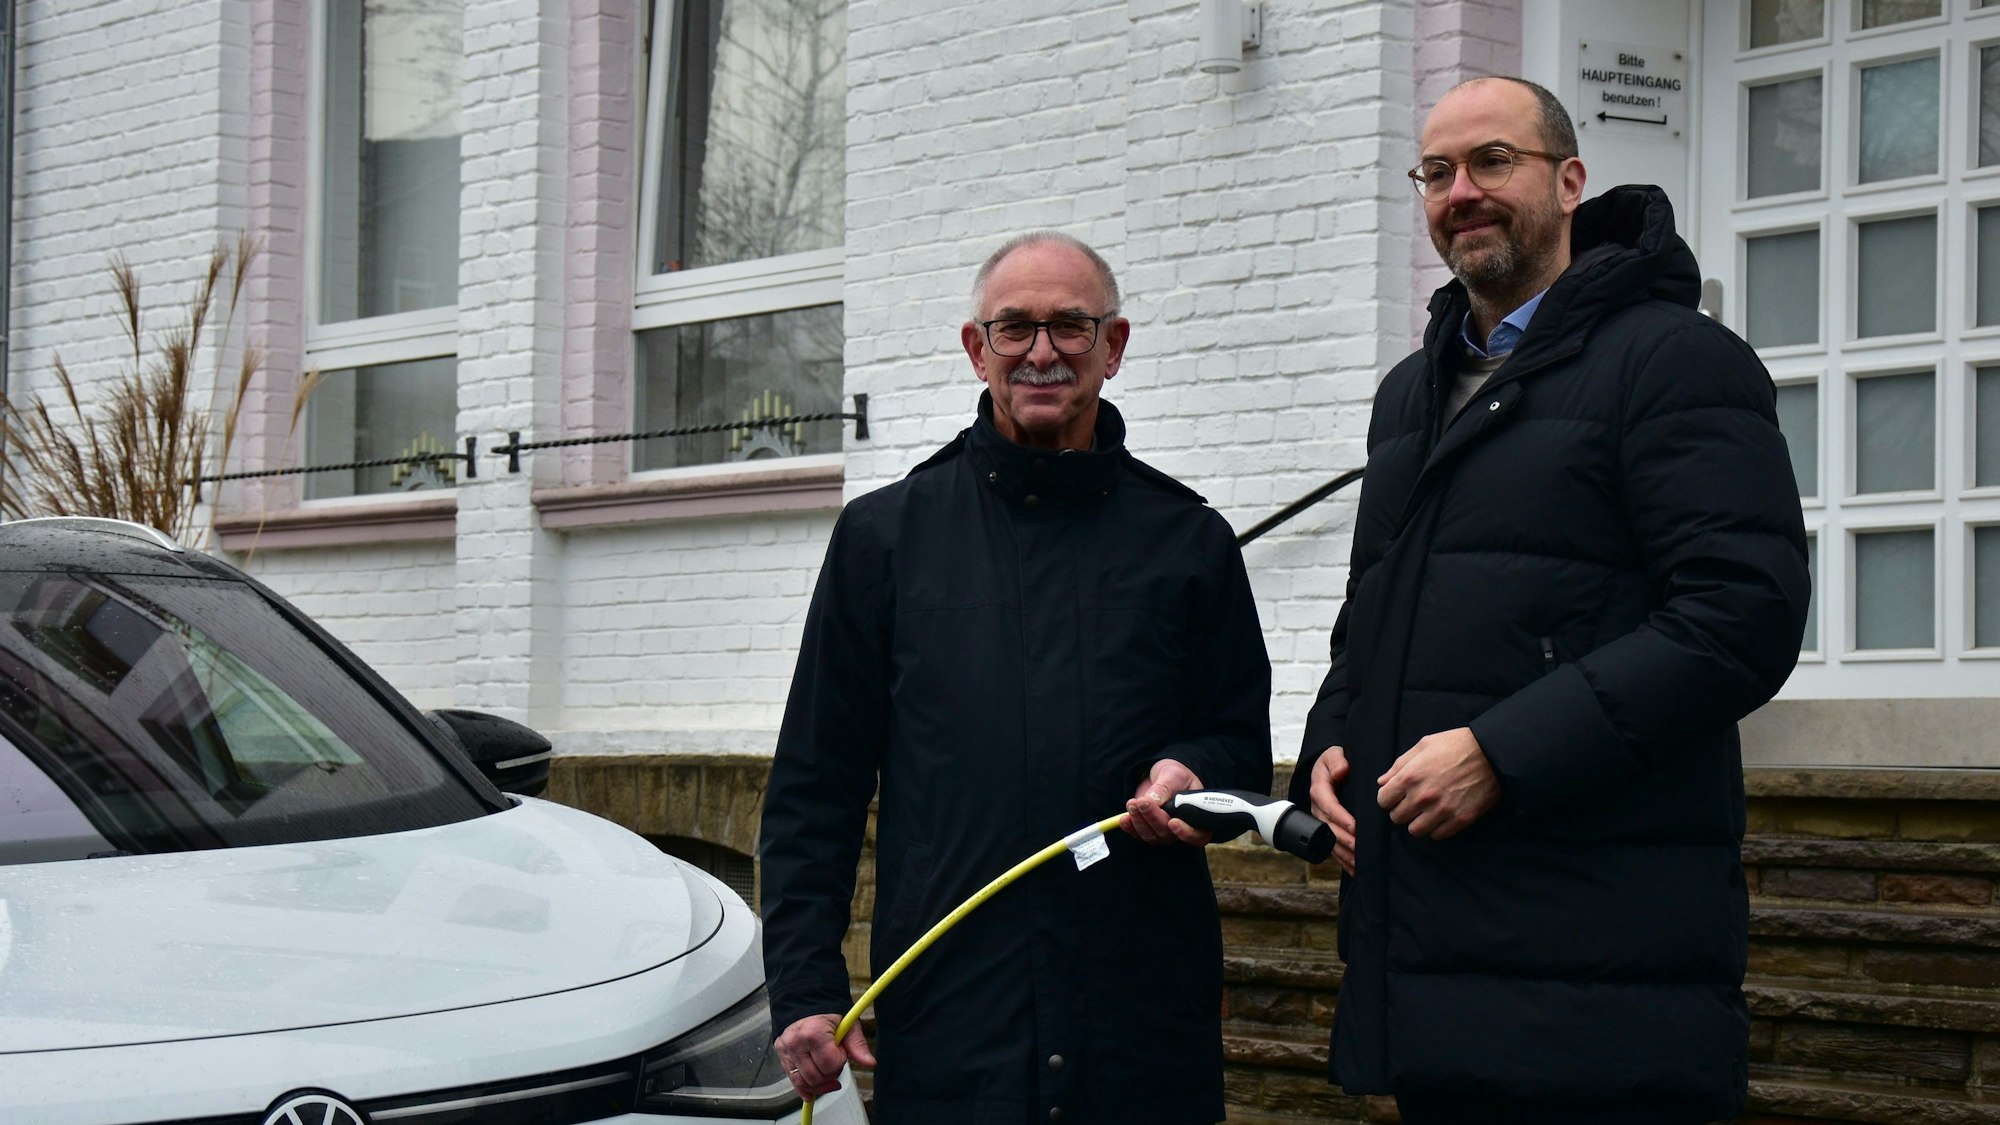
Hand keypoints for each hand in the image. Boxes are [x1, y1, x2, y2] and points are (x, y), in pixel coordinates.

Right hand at [774, 1013, 874, 1098]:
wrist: (805, 1000)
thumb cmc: (827, 1012)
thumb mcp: (847, 1025)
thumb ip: (858, 1045)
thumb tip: (869, 1062)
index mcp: (814, 1033)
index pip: (830, 1065)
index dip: (840, 1061)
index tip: (841, 1051)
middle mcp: (796, 1043)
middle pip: (816, 1077)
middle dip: (830, 1074)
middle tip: (834, 1061)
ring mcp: (786, 1050)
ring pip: (803, 1082)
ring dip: (819, 1084)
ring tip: (827, 1074)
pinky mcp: (781, 1054)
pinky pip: (792, 1080)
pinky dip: (803, 1088)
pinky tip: (811, 1093)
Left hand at [1121, 758, 1209, 845]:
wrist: (1163, 776)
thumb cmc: (1176, 775)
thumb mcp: (1174, 775)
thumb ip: (1166, 788)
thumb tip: (1152, 800)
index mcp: (1197, 817)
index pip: (1198, 836)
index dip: (1186, 834)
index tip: (1172, 822)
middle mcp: (1182, 829)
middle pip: (1167, 834)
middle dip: (1152, 818)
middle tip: (1142, 802)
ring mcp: (1164, 832)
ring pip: (1151, 836)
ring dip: (1139, 821)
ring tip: (1132, 803)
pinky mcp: (1148, 830)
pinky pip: (1138, 834)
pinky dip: (1130, 827)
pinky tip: (1123, 818)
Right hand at [1306, 745, 1356, 874]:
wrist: (1326, 769)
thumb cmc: (1334, 761)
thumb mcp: (1333, 754)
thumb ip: (1337, 761)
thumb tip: (1341, 771)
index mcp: (1319, 789)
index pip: (1328, 804)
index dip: (1340, 817)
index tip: (1354, 826)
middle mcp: (1317, 808)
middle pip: (1328, 827)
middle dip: (1344, 839)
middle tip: (1359, 848)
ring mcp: (1320, 821)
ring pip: (1329, 841)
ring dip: (1343, 853)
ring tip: (1358, 862)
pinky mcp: (1326, 830)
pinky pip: (1332, 847)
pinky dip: (1343, 860)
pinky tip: (1355, 869)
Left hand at [1377, 727, 1498, 839]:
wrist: (1492, 753)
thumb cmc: (1455, 745)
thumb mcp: (1424, 746)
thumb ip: (1399, 765)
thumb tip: (1382, 782)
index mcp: (1410, 777)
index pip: (1383, 800)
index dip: (1388, 797)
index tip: (1397, 795)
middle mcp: (1422, 797)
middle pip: (1397, 818)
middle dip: (1402, 809)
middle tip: (1413, 802)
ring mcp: (1441, 811)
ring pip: (1415, 831)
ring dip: (1418, 822)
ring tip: (1426, 811)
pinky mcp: (1459, 820)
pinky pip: (1438, 835)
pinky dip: (1436, 828)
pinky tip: (1441, 816)